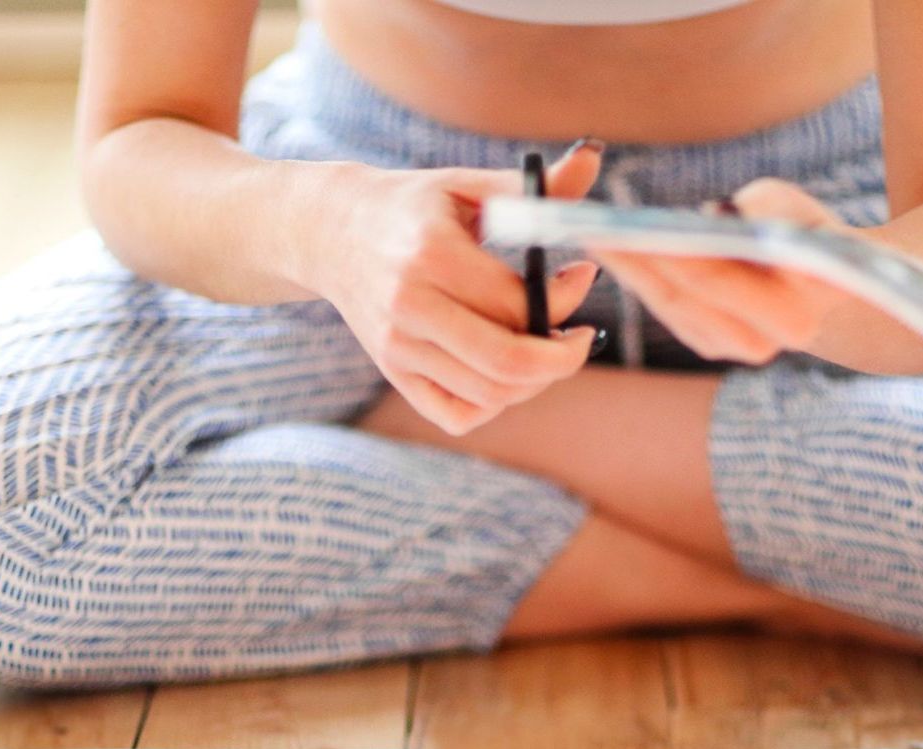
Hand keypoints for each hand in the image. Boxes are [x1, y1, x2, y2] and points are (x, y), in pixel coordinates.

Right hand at [295, 142, 603, 433]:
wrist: (330, 230)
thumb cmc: (411, 205)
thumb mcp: (467, 185)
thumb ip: (533, 187)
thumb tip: (592, 159)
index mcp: (432, 255)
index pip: (519, 302)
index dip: (567, 297)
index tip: (582, 275)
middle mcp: (410, 307)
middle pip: (507, 363)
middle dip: (562, 358)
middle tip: (580, 338)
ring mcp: (398, 347)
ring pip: (490, 395)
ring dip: (535, 381)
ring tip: (546, 349)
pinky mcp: (394, 372)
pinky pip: (457, 415)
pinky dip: (494, 405)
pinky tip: (505, 373)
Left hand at [592, 178, 850, 365]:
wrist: (824, 276)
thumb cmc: (805, 230)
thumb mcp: (795, 208)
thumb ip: (766, 209)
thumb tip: (713, 215)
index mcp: (794, 315)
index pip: (718, 280)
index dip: (672, 253)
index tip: (634, 225)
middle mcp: (763, 344)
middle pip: (684, 298)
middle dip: (638, 262)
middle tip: (596, 228)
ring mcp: (733, 349)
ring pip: (669, 306)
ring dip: (629, 269)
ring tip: (593, 232)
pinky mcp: (711, 345)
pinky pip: (668, 309)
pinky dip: (640, 278)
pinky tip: (613, 249)